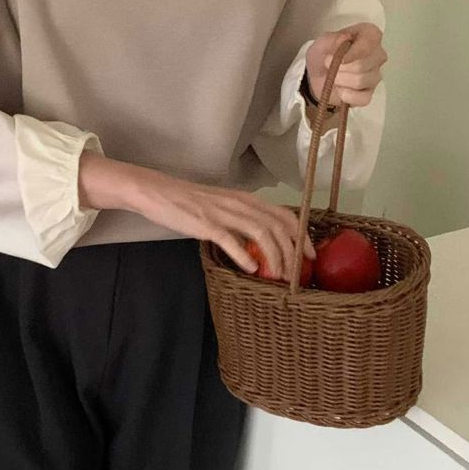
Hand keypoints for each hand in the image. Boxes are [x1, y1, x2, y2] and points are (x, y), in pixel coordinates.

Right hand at [77, 151, 315, 277]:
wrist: (159, 193)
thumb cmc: (190, 202)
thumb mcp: (223, 206)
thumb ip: (242, 219)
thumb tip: (259, 241)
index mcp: (246, 199)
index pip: (284, 215)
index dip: (301, 235)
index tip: (309, 254)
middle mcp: (240, 203)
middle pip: (278, 226)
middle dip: (293, 251)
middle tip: (298, 272)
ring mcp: (224, 213)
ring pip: (261, 234)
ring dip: (275, 257)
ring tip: (278, 276)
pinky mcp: (207, 224)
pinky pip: (232, 241)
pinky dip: (245, 257)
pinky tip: (252, 270)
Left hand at [304, 22, 387, 109]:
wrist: (317, 75)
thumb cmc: (324, 54)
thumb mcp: (323, 41)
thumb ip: (333, 38)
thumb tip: (344, 39)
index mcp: (369, 35)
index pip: (370, 41)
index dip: (354, 52)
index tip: (340, 58)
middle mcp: (378, 54)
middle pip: (362, 65)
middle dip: (339, 68)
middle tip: (329, 66)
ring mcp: (376, 75)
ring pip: (360, 81)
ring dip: (340, 80)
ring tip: (334, 77)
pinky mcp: (370, 93)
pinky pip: (362, 98)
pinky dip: (346, 95)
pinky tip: (340, 90)